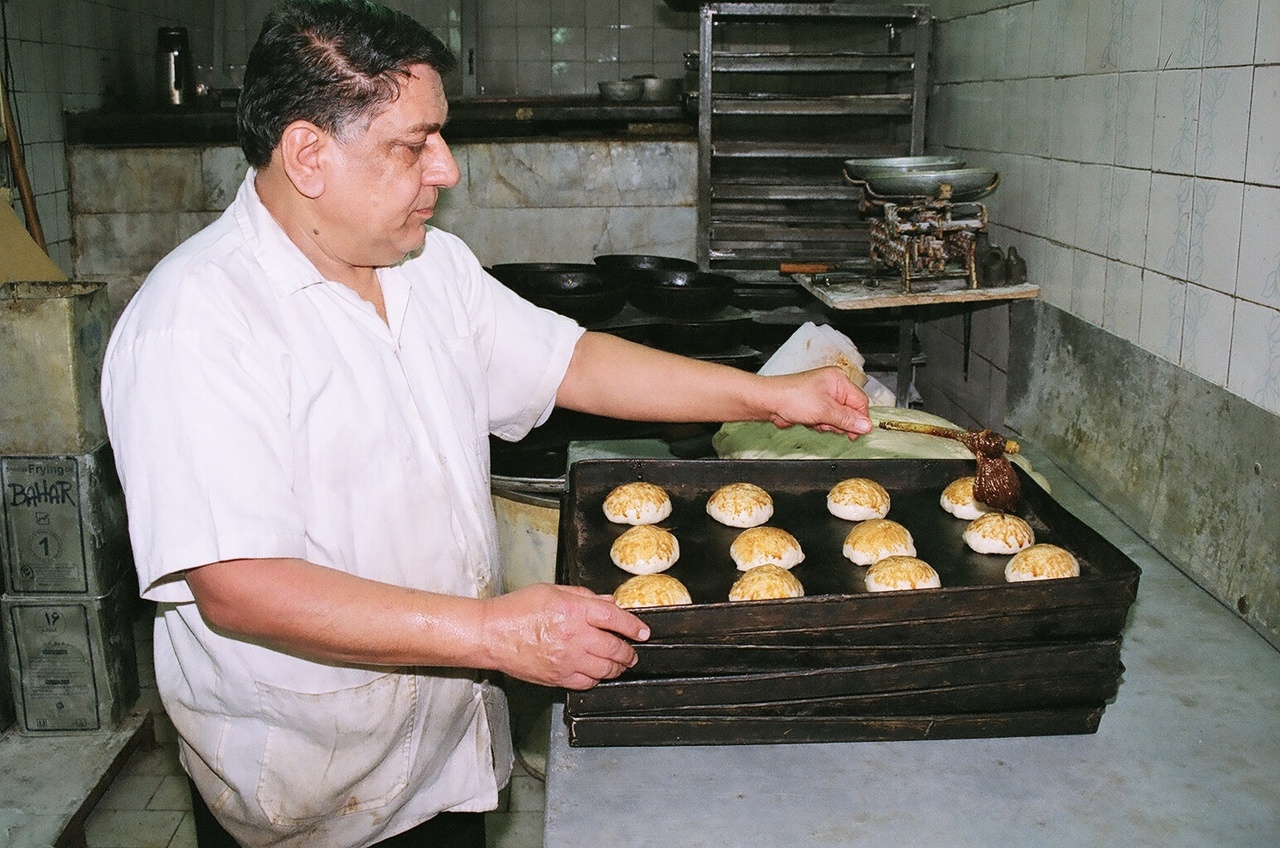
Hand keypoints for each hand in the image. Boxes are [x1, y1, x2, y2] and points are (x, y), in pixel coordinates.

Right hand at [480, 583, 649, 689]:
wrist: (491, 634)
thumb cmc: (517, 609)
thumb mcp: (552, 590)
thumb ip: (584, 597)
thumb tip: (609, 603)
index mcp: (574, 610)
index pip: (614, 618)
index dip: (633, 626)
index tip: (643, 632)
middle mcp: (574, 636)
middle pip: (614, 648)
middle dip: (628, 652)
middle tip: (632, 653)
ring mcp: (567, 659)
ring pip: (605, 669)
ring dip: (617, 668)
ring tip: (620, 665)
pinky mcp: (557, 677)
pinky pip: (586, 683)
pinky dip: (596, 679)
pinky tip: (597, 674)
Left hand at [764, 366, 872, 437]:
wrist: (770, 402)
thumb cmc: (791, 397)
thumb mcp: (824, 410)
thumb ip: (847, 419)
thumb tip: (866, 425)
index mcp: (839, 380)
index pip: (861, 401)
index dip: (860, 419)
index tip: (855, 432)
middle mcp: (833, 386)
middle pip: (850, 412)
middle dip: (839, 422)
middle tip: (826, 422)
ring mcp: (824, 396)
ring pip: (838, 419)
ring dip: (828, 425)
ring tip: (815, 420)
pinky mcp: (816, 406)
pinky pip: (827, 420)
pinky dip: (820, 425)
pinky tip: (809, 421)